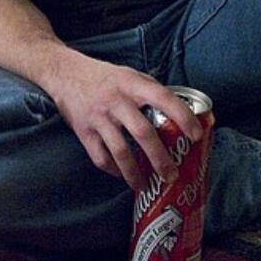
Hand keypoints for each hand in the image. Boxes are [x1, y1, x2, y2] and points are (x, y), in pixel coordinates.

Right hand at [48, 55, 204, 189]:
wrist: (65, 73)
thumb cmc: (104, 76)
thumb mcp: (129, 75)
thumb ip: (149, 91)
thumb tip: (178, 112)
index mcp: (132, 84)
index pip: (163, 98)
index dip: (182, 116)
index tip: (196, 134)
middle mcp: (116, 101)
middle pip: (143, 132)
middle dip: (160, 158)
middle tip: (172, 175)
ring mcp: (99, 117)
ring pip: (120, 151)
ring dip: (135, 173)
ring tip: (146, 187)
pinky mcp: (84, 131)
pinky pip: (101, 157)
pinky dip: (113, 170)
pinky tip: (122, 175)